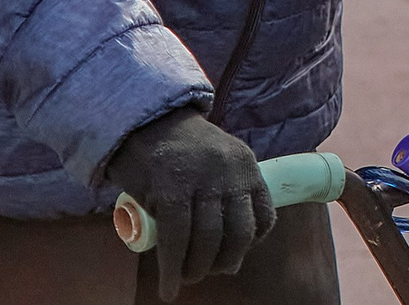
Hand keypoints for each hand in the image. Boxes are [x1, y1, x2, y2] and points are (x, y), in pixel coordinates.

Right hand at [105, 109, 274, 302]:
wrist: (145, 122)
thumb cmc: (180, 151)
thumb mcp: (218, 163)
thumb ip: (226, 196)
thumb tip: (233, 253)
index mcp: (246, 166)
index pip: (264, 213)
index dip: (252, 241)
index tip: (236, 254)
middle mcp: (230, 173)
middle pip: (238, 231)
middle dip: (225, 261)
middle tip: (209, 272)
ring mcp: (201, 181)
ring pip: (208, 238)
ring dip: (198, 268)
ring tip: (186, 278)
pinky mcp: (170, 189)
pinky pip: (176, 238)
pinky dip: (173, 268)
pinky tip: (169, 286)